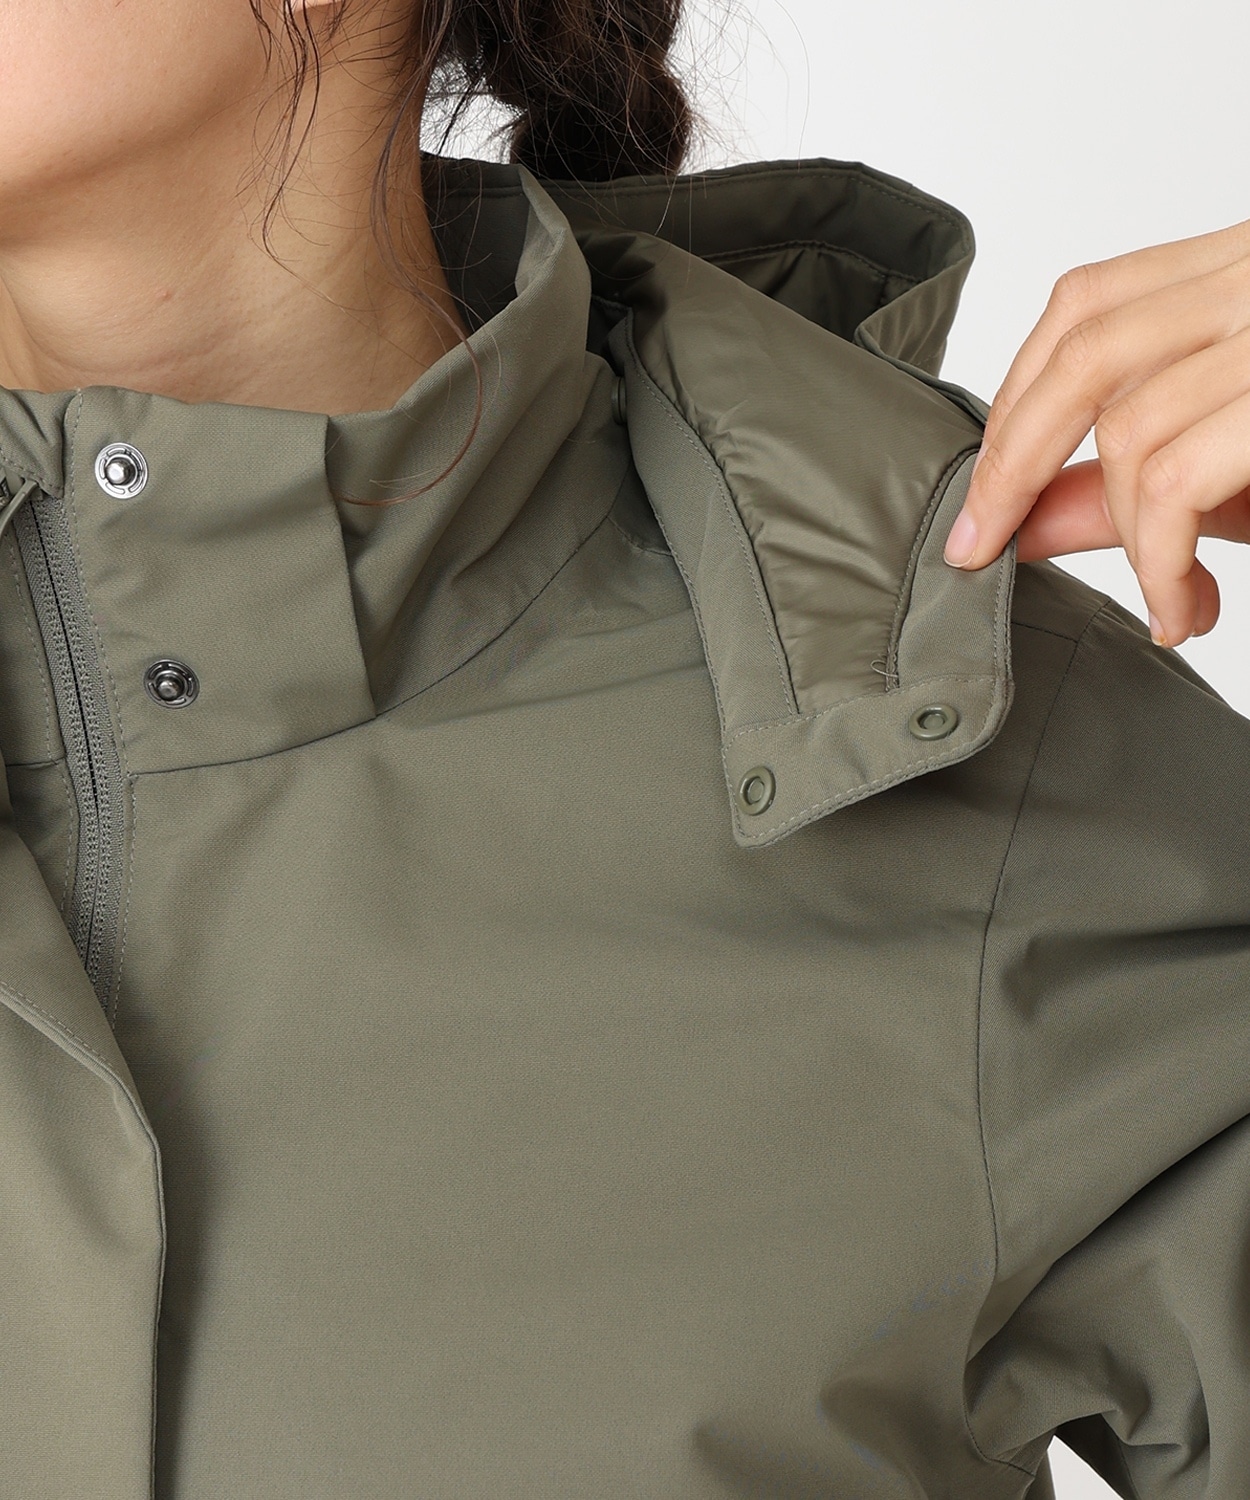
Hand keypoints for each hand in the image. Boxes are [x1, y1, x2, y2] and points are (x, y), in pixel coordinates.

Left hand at [942, 219, 1249, 645]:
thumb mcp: (1241, 463)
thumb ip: (1135, 480)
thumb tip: (1025, 525)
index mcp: (1240, 268)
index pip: (1087, 303)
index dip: (1016, 398)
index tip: (983, 489)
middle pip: (1084, 351)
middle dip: (1012, 463)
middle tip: (982, 548)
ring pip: (1129, 427)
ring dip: (1126, 538)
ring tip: (1163, 601)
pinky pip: (1177, 481)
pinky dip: (1161, 563)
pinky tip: (1180, 608)